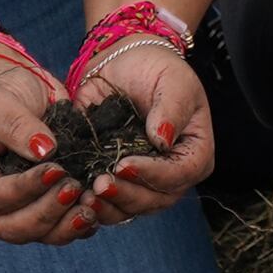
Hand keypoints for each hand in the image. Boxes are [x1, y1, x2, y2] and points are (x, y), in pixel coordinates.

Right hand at [0, 46, 75, 243]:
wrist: (14, 91)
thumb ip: (17, 126)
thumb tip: (45, 151)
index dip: (25, 188)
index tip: (56, 169)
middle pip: (14, 227)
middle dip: (47, 212)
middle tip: (75, 187)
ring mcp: (11, 212)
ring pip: (37, 234)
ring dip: (66, 225)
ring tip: (91, 206)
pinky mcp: (38, 209)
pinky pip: (56, 229)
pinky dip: (76, 225)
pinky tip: (97, 210)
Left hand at [62, 29, 215, 232]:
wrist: (125, 64)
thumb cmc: (157, 70)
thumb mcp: (173, 81)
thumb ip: (171, 109)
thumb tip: (162, 140)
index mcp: (194, 152)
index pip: (181, 174)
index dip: (154, 174)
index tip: (123, 164)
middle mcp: (172, 174)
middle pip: (156, 199)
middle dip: (127, 195)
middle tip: (99, 184)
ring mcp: (144, 181)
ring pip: (132, 208)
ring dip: (110, 207)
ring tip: (86, 195)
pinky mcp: (118, 181)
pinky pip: (110, 204)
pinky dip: (95, 205)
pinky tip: (78, 196)